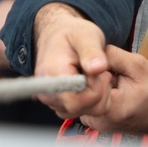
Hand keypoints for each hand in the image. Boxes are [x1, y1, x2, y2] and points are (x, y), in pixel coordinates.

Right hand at [32, 2, 111, 118]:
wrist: (57, 36)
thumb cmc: (72, 34)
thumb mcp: (86, 35)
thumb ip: (92, 51)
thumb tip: (98, 68)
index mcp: (51, 75)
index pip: (76, 100)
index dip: (95, 89)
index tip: (101, 70)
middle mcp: (46, 91)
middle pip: (80, 108)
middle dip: (98, 92)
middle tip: (101, 72)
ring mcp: (51, 100)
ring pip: (81, 112)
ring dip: (95, 96)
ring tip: (94, 75)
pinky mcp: (58, 104)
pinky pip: (80, 111)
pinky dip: (91, 100)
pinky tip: (90, 83)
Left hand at [80, 45, 147, 142]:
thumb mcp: (139, 65)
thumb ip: (111, 55)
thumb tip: (89, 50)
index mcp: (111, 108)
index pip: (83, 83)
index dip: (91, 69)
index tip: (105, 67)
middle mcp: (100, 120)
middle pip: (79, 91)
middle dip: (91, 76)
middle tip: (111, 73)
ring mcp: (96, 124)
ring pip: (81, 96)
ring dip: (92, 86)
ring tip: (113, 82)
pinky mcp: (96, 123)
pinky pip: (86, 103)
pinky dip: (95, 95)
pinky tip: (111, 91)